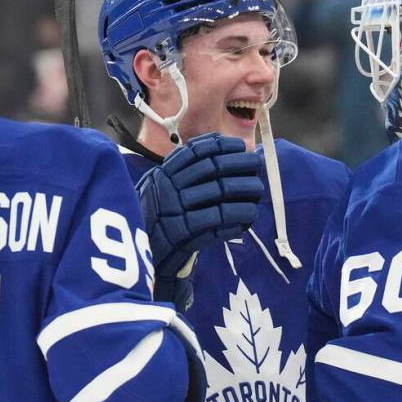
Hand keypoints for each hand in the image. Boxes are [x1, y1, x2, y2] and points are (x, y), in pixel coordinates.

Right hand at [138, 133, 263, 309]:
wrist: (143, 256)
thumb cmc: (159, 220)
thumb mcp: (161, 190)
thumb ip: (183, 174)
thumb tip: (221, 155)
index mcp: (163, 173)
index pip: (195, 151)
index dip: (221, 146)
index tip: (241, 147)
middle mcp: (167, 187)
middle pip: (211, 168)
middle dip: (239, 165)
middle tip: (257, 167)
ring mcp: (174, 209)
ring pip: (219, 192)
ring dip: (244, 191)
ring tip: (258, 193)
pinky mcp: (183, 233)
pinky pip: (217, 219)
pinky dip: (236, 217)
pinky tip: (247, 218)